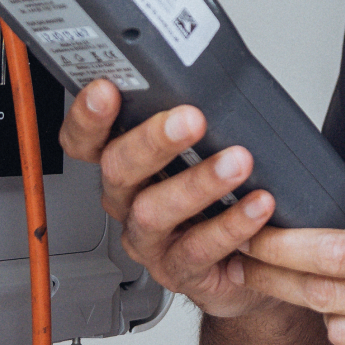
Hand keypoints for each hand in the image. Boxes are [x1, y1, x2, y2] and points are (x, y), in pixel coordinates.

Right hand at [56, 80, 280, 318]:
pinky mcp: (180, 272)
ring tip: (237, 163)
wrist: (249, 266)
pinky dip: (232, 225)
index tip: (106, 89)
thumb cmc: (221, 199)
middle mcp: (129, 202)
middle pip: (119, 169)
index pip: (87, 140)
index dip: (88, 117)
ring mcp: (151, 241)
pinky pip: (199, 249)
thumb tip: (209, 72)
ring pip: (154, 212)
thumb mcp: (204, 152)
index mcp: (125, 166)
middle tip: (190, 119)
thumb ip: (194, 120)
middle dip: (152, 141)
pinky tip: (257, 206)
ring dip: (197, 184)